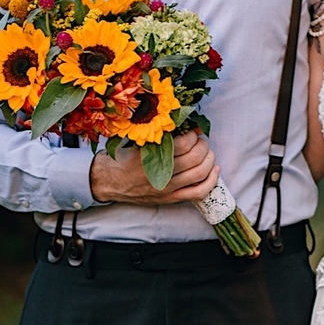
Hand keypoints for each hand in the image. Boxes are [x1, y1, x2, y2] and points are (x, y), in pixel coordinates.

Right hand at [90, 130, 218, 204]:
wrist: (109, 183)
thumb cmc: (123, 159)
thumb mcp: (137, 142)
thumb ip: (160, 136)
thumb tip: (185, 125)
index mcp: (152, 157)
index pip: (183, 143)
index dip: (192, 135)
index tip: (191, 131)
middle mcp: (162, 174)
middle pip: (196, 157)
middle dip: (203, 145)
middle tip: (200, 141)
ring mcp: (168, 188)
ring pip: (200, 173)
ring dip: (209, 159)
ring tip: (207, 153)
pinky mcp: (171, 199)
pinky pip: (198, 193)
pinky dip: (211, 181)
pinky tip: (214, 170)